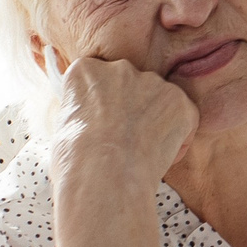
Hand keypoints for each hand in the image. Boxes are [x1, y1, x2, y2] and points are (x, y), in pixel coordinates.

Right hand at [44, 56, 199, 193]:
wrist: (103, 177)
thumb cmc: (74, 161)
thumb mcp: (64, 127)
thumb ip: (84, 110)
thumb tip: (93, 118)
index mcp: (86, 71)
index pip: (97, 79)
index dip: (101, 105)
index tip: (100, 124)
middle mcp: (121, 68)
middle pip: (130, 86)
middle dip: (131, 108)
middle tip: (123, 139)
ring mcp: (154, 83)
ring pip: (159, 101)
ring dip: (155, 121)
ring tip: (139, 152)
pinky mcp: (181, 102)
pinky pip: (183, 120)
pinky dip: (176, 139)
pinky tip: (158, 158)